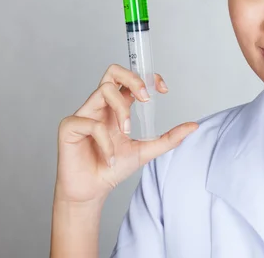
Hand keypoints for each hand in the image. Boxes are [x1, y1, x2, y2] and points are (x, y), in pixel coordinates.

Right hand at [53, 64, 197, 206]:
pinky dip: (105, 142)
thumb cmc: (113, 169)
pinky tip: (109, 158)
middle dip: (132, 79)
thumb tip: (193, 126)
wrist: (92, 191)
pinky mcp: (70, 127)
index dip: (146, 77)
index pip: (129, 80)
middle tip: (145, 98)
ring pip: (103, 90)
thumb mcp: (146, 151)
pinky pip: (92, 123)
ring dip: (121, 111)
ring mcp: (84, 114)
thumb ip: (169, 138)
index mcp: (117, 108)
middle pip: (112, 72)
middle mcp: (100, 106)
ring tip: (126, 132)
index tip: (163, 89)